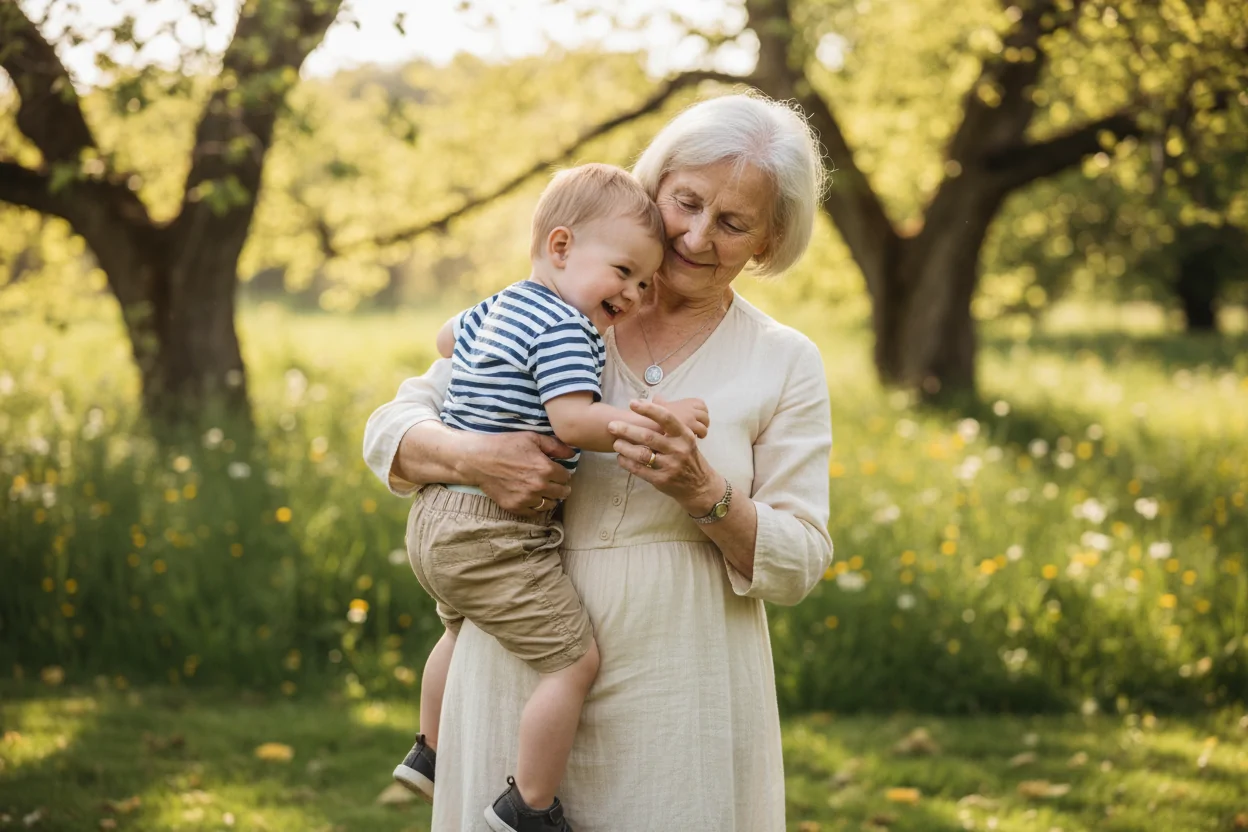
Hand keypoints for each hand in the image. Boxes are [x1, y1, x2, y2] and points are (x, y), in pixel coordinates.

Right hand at [465, 432, 573, 515]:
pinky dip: (536, 507)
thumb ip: (555, 446)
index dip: (564, 474)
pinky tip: (533, 499)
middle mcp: (539, 486)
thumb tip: (572, 454)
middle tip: (556, 484)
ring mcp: (527, 499)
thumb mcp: (532, 438)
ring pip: (550, 504)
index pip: (566, 477)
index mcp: (546, 469)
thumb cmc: (505, 445)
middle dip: (561, 487)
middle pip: (562, 493)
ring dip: (550, 498)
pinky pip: (534, 513)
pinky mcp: (515, 507)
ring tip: (545, 491)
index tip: (559, 472)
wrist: (479, 459)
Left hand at [608, 399, 721, 513]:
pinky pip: (640, 470)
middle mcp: (678, 449)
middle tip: (611, 426)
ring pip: (642, 454)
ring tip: (616, 443)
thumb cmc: (689, 457)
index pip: (666, 418)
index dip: (648, 409)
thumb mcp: (686, 438)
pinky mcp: (662, 480)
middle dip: (627, 430)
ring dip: (625, 447)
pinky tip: (621, 458)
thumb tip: (656, 397)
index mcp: (684, 435)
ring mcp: (670, 466)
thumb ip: (671, 422)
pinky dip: (627, 463)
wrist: (700, 486)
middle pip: (648, 437)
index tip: (632, 403)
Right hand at [656, 396, 709, 438]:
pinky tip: (694, 439)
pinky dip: (700, 435)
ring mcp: (692, 419)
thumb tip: (657, 396)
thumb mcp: (658, 405)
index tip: (697, 417)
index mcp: (686, 402)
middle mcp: (690, 409)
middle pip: (705, 415)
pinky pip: (702, 431)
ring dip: (703, 430)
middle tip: (698, 428)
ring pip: (705, 425)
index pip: (701, 404)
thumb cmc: (655, 415)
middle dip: (704, 422)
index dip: (701, 411)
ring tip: (698, 435)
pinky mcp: (692, 428)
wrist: (653, 424)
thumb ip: (660, 401)